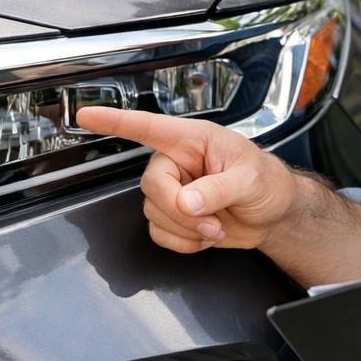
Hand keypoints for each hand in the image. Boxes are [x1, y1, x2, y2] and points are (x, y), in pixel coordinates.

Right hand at [74, 106, 298, 253]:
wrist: (274, 215)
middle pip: (151, 186)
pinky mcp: (173, 217)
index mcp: (192, 140)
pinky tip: (205, 236)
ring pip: (154, 214)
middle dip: (180, 211)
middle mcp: (176, 163)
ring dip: (187, 229)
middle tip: (212, 222)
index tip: (86, 117)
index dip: (114, 122)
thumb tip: (188, 202)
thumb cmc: (267, 182)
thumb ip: (219, 189)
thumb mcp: (251, 180)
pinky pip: (159, 233)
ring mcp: (172, 191)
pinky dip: (183, 243)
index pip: (147, 127)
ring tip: (217, 226)